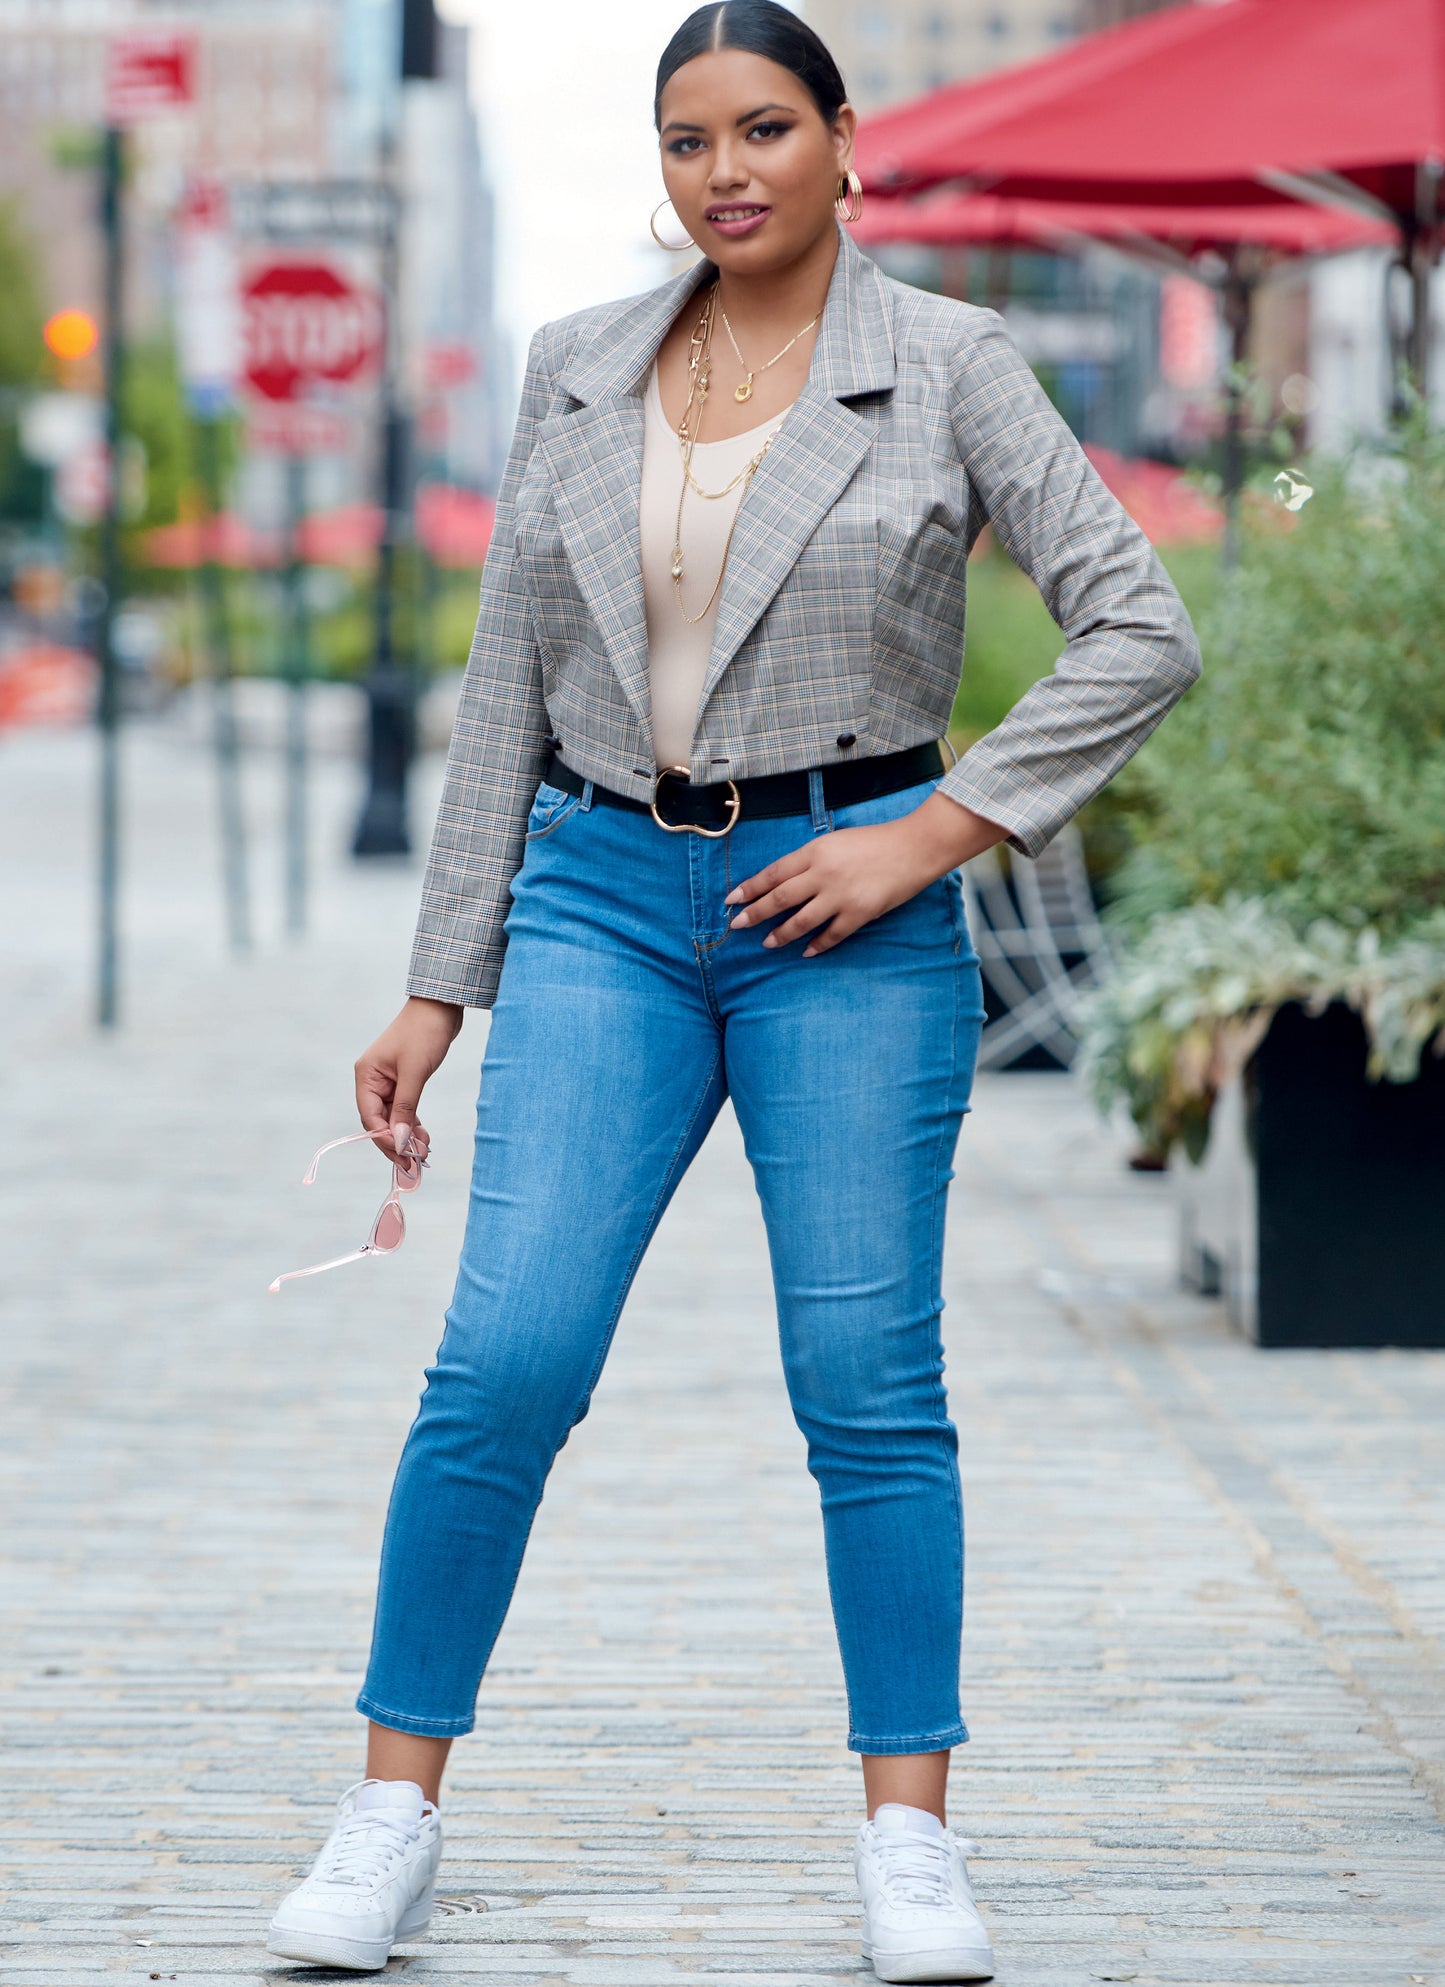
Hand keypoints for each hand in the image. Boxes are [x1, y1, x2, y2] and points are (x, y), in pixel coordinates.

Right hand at [354, 996, 464, 1164]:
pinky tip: (424, 1138)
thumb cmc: (424, 1033)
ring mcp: (388, 1081)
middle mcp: (373, 1080)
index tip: (405, 1156)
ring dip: (407, 1136)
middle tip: (415, 1163)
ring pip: (393, 1118)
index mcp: (366, 1076)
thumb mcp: (414, 1073)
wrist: (441, 1006)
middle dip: (397, 1142)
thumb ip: (406, 1109)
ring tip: (424, 1152)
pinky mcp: (404, 1081)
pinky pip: (404, 1110)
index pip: (370, 1118)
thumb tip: (400, 1141)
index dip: (386, 1140)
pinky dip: (413, 1124)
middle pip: (380, 1122)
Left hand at [724, 790, 1007, 955]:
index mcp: (815, 852)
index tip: (732, 899)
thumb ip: (811, 860)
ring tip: (767, 943)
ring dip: (781, 934)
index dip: (750, 887)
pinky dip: (817, 945)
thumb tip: (784, 881)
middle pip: (779, 898)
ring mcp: (840, 896)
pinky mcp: (859, 913)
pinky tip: (807, 952)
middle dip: (755, 913)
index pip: (773, 873)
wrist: (913, 848)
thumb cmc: (874, 842)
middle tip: (737, 925)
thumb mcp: (836, 841)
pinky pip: (831, 935)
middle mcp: (823, 874)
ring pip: (800, 921)